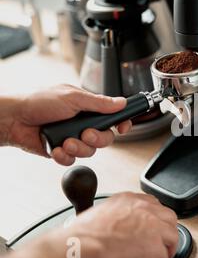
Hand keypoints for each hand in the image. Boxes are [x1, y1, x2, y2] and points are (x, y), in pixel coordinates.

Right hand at [0, 193, 178, 257]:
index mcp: (131, 199)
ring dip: (169, 247)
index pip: (153, 204)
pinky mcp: (154, 245)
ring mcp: (153, 226)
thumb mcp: (104, 210)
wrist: (83, 245)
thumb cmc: (84, 233)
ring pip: (173, 235)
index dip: (156, 217)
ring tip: (164, 256)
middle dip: (167, 229)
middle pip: (168, 217)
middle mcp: (145, 209)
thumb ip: (120, 213)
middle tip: (164, 240)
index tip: (155, 226)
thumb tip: (124, 223)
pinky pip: (165, 256)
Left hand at [7, 84, 131, 164]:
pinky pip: (73, 160)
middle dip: (97, 139)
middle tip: (86, 134)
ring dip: (78, 148)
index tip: (123, 128)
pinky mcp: (62, 151)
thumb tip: (121, 102)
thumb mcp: (73, 97)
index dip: (122, 123)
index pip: (113, 117)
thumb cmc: (38, 102)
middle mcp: (83, 124)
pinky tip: (55, 148)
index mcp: (88, 109)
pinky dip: (64, 156)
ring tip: (65, 142)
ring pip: (90, 151)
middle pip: (106, 138)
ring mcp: (73, 138)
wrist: (14, 119)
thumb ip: (99, 102)